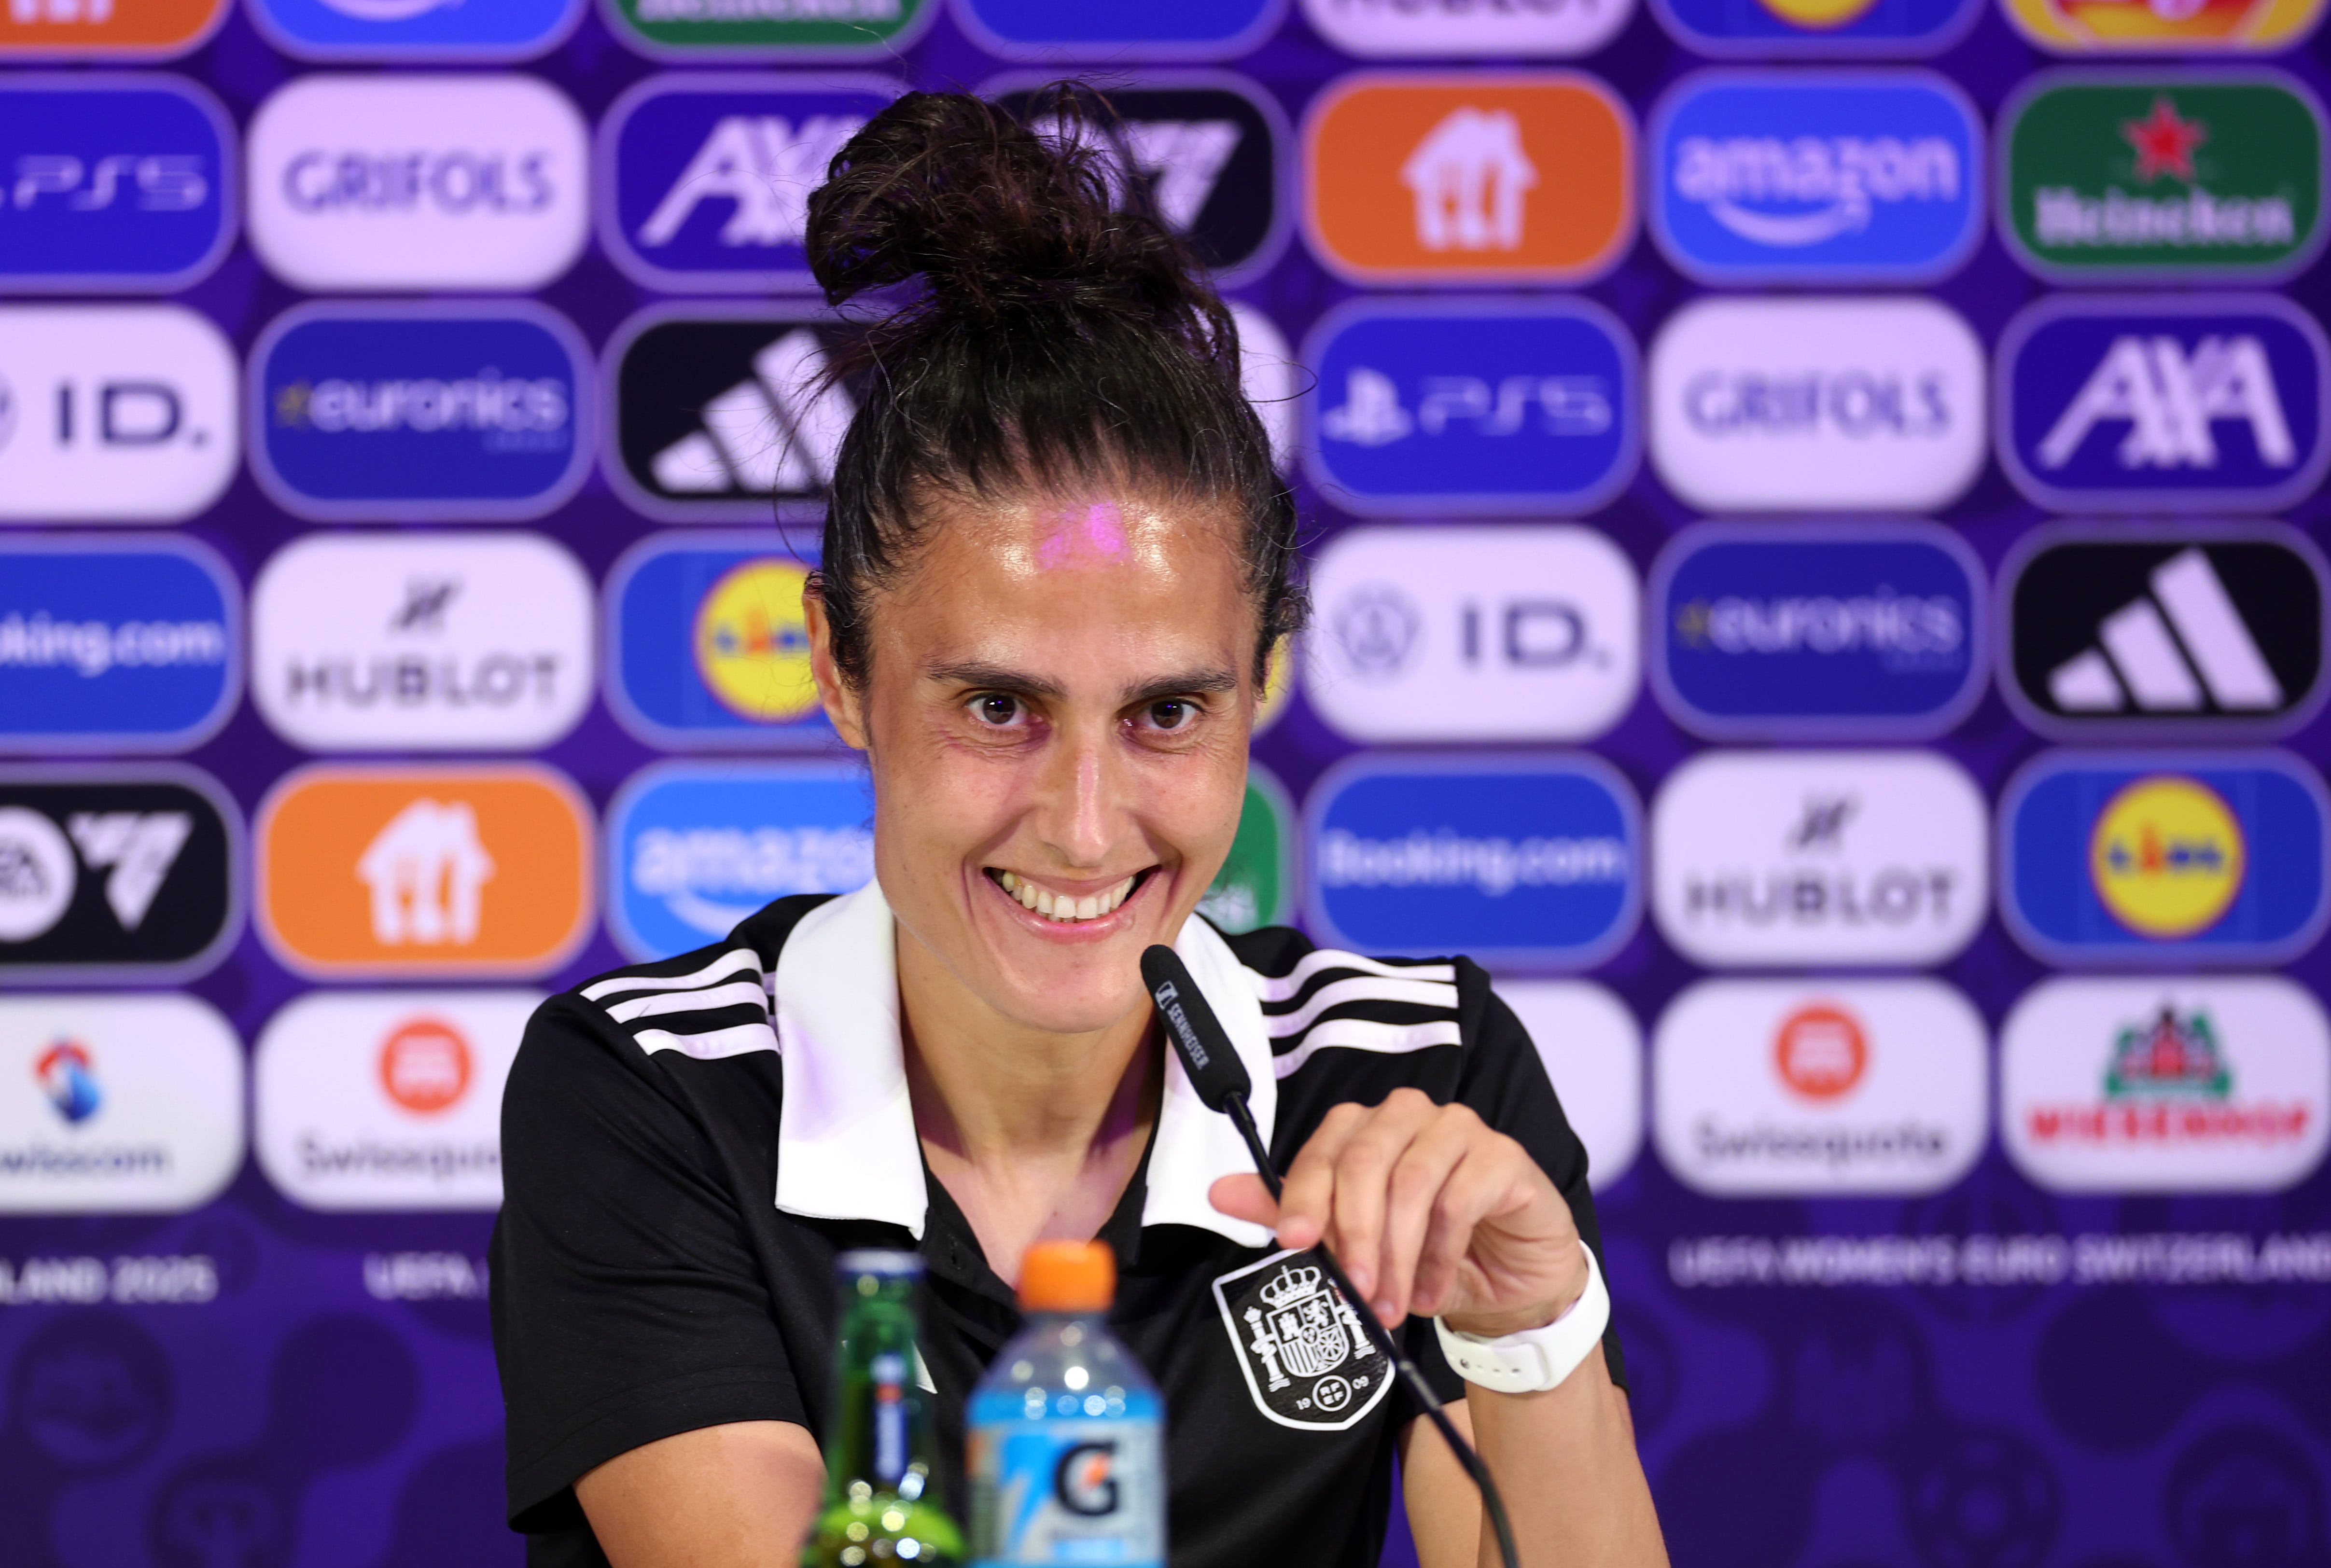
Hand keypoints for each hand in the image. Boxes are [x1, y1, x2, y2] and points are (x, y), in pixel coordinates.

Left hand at [1210, 1089, 1587, 1338]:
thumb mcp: (1353, 1244)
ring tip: (1392, 1304)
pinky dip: (1440, 1255)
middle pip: (1363, 1162)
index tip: (1293, 1246)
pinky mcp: (1503, 1155)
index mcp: (1363, 1129)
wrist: (1505, 1283)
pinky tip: (1433, 1291)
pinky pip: (1461, 1198)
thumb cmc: (1423, 1254)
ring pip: (1411, 1181)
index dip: (1303, 1198)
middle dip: (1353, 1235)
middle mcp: (1407, 1116)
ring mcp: (1459, 1129)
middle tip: (1355, 1293)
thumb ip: (1292, 1215)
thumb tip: (1220, 1192)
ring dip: (1397, 1253)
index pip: (1322, 1153)